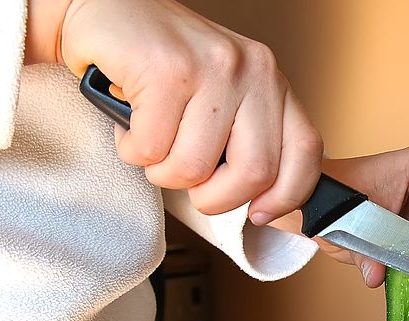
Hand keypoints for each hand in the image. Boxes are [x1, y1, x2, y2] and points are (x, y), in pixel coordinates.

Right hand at [27, 0, 322, 220]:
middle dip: (214, 198)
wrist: (102, 12)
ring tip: (152, 140)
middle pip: (254, 173)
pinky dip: (132, 150)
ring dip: (162, 172)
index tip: (258, 212)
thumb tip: (262, 202)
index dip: (285, 196)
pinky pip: (151, 149)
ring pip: (194, 168)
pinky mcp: (166, 69)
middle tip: (189, 182)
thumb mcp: (222, 98)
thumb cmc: (160, 66)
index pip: (306, 151)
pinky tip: (131, 121)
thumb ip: (248, 139)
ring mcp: (211, 67)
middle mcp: (251, 69)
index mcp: (272, 80)